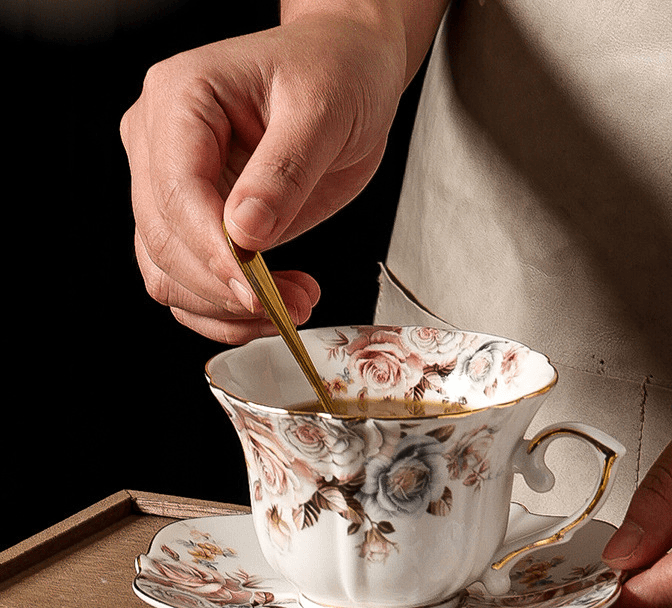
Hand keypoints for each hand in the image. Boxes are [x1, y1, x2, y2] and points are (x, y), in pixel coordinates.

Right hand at [120, 10, 409, 342]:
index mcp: (180, 99)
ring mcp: (174, 185)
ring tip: (292, 303)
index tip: (256, 290)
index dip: (213, 253)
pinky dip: (224, 310)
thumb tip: (245, 234)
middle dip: (226, 287)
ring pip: (167, 272)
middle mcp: (162, 143)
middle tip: (289, 304)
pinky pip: (189, 281)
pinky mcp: (198, 220)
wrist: (347, 71)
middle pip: (164, 241)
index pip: (176, 192)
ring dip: (225, 307)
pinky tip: (271, 306)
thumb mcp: (322, 111)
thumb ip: (283, 173)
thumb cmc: (334, 73)